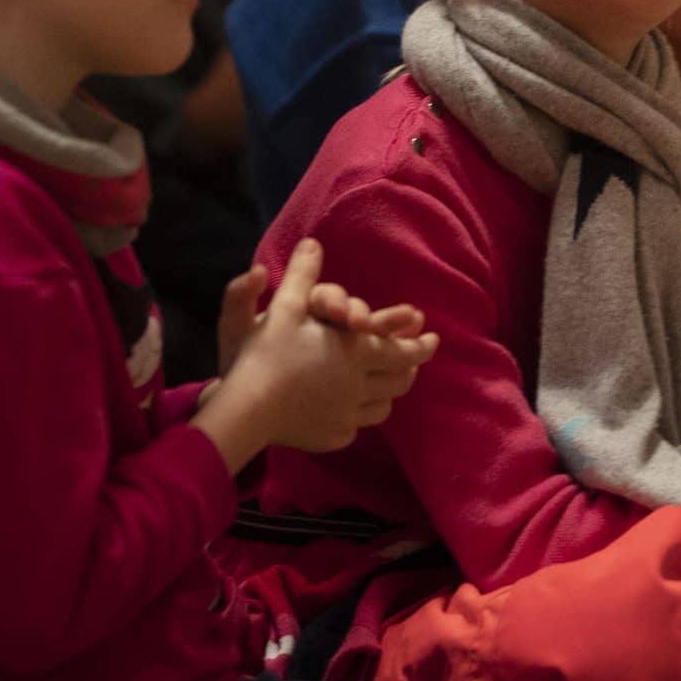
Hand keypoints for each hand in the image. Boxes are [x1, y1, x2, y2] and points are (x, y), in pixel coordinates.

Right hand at [195, 240, 436, 467]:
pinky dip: (362, 413)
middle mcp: (360, 385)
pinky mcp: (333, 437)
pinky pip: (358, 426)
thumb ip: (302, 275)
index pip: (404, 351)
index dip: (422, 345)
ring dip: (390, 391)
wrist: (246, 409)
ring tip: (389, 383)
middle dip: (412, 367)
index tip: (433, 339)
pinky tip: (354, 408)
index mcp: (357, 352)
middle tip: (415, 360)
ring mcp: (348, 415)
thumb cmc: (267, 353)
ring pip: (383, 406)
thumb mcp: (284, 307)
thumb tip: (313, 243)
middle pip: (400, 380)